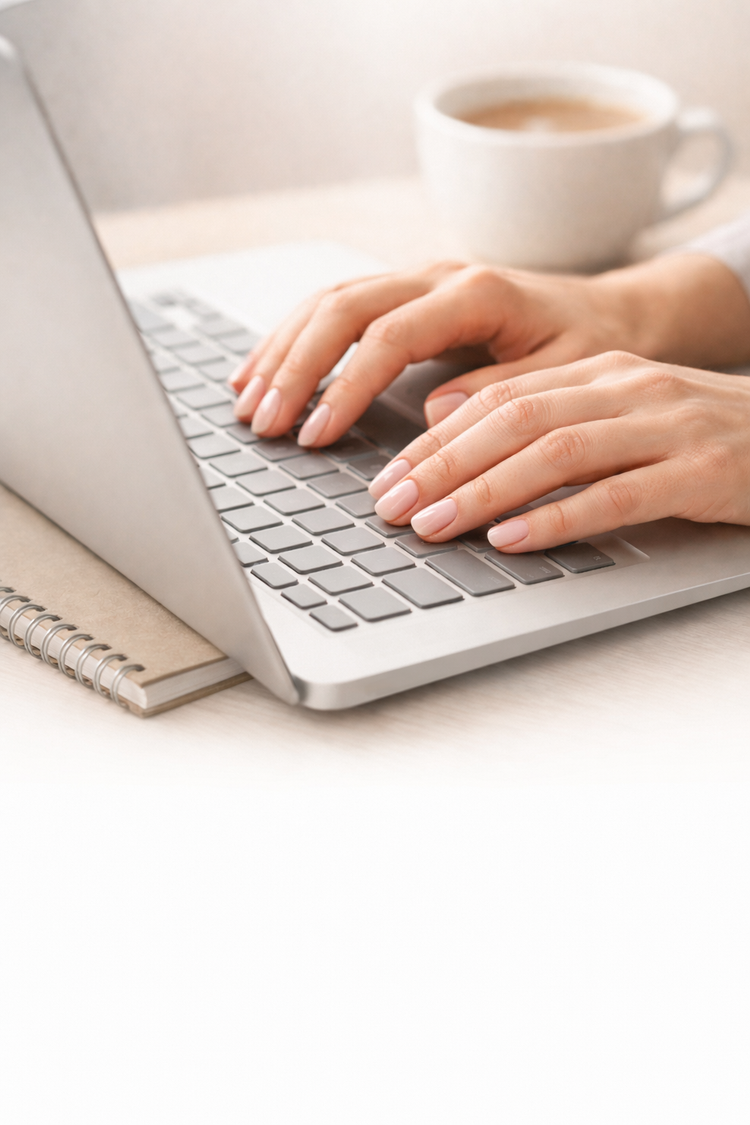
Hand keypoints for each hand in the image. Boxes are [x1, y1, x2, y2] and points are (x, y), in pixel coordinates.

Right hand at [229, 253, 749, 445]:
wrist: (606, 314)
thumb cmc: (588, 347)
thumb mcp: (564, 376)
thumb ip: (502, 391)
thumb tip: (434, 414)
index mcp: (476, 292)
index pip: (389, 336)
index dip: (345, 386)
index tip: (315, 434)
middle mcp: (437, 275)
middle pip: (342, 307)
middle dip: (295, 367)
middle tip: (264, 423)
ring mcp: (417, 281)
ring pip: (329, 302)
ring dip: (282, 352)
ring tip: (246, 402)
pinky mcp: (406, 297)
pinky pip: (336, 309)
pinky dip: (295, 341)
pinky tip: (264, 372)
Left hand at [368, 352, 749, 551]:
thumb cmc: (701, 435)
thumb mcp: (620, 413)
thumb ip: (549, 415)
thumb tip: (453, 427)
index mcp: (601, 372)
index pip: (498, 398)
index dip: (436, 439)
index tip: (388, 477)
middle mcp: (627, 389)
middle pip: (514, 420)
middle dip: (442, 465)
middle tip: (391, 505)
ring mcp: (666, 428)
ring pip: (556, 452)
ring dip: (484, 491)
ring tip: (433, 525)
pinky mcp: (702, 472)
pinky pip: (618, 496)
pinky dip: (559, 519)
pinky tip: (513, 540)